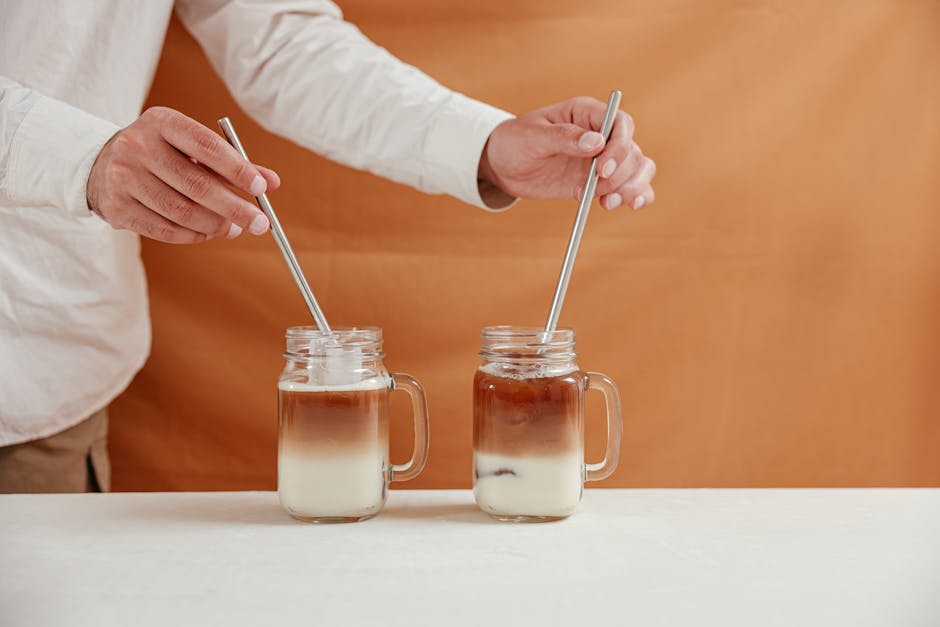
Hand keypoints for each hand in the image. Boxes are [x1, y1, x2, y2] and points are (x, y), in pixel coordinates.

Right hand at [86, 107, 280, 243]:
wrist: (101, 165)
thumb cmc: (162, 154)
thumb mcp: (192, 147)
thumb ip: (232, 163)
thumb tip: (272, 183)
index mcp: (161, 122)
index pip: (206, 146)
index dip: (238, 170)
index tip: (262, 188)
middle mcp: (138, 146)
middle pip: (196, 185)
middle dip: (235, 208)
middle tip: (260, 223)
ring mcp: (123, 177)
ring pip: (183, 212)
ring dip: (216, 225)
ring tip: (234, 228)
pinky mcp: (116, 207)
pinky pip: (165, 229)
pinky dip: (193, 235)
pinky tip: (207, 232)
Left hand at [478, 97, 655, 209]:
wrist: (504, 166)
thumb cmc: (514, 142)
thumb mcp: (532, 137)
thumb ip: (563, 137)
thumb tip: (596, 142)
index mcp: (586, 114)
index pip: (620, 124)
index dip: (618, 147)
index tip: (601, 170)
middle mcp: (602, 134)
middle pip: (632, 150)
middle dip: (619, 174)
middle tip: (595, 191)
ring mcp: (604, 158)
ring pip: (639, 167)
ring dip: (631, 187)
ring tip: (608, 203)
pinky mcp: (602, 180)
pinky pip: (632, 185)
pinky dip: (639, 195)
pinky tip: (631, 205)